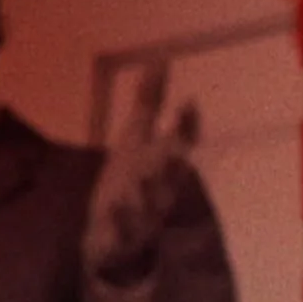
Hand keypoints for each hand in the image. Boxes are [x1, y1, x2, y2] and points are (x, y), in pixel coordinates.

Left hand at [84, 60, 201, 281]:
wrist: (113, 241)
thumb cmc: (127, 183)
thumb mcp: (134, 139)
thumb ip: (149, 101)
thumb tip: (159, 59)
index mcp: (162, 164)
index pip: (182, 144)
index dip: (187, 126)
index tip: (189, 102)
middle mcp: (159, 188)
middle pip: (172, 173)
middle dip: (175, 158)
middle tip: (177, 144)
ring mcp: (143, 214)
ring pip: (152, 202)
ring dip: (149, 189)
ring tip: (144, 175)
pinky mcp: (122, 235)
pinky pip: (124, 227)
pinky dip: (122, 217)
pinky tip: (116, 204)